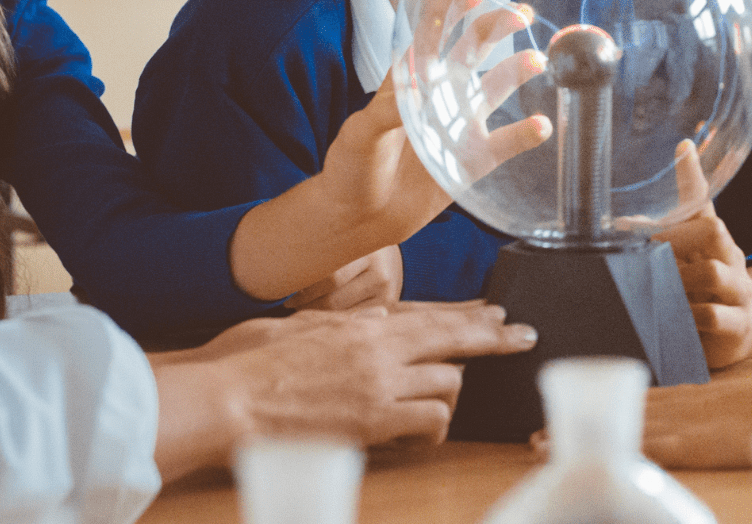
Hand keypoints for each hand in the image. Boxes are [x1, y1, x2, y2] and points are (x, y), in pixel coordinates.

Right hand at [153, 302, 537, 479]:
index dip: (474, 319)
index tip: (503, 318)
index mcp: (363, 327)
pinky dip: (429, 429)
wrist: (227, 401)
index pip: (435, 318)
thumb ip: (350, 325)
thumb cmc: (251, 363)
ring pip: (447, 386)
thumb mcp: (305, 327)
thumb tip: (383, 322)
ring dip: (448, 394)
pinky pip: (427, 423)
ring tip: (438, 403)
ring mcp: (379, 388)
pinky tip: (419, 432)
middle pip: (454, 345)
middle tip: (524, 340)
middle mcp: (380, 352)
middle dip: (491, 342)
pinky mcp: (372, 424)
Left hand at [228, 0, 552, 302]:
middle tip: (521, 14)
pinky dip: (525, 135)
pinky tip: (542, 125)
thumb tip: (418, 86)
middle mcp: (440, 95)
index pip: (436, 35)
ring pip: (496, 89)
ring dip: (517, 73)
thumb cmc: (352, 166)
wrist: (358, 216)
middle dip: (497, 29)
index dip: (456, 10)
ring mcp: (459, 124)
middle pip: (474, 52)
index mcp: (410, 79)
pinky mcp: (473, 159)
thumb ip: (390, 108)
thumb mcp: (363, 132)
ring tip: (537, 62)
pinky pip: (505, 143)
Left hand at [652, 142, 751, 368]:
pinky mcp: (739, 325)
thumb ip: (658, 246)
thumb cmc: (701, 295)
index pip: (703, 201)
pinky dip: (688, 317)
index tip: (683, 148)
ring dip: (679, 280)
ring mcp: (739, 291)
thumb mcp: (682, 267)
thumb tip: (623, 222)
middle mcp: (731, 258)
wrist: (735, 339)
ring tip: (660, 291)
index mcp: (714, 240)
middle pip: (713, 228)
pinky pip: (713, 316)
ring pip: (713, 272)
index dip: (692, 176)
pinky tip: (675, 321)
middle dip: (674, 238)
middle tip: (646, 251)